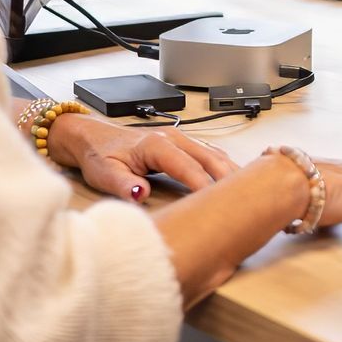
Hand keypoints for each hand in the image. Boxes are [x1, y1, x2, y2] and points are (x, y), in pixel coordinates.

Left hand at [49, 112, 239, 201]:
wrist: (91, 137)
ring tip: (250, 192)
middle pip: (210, 158)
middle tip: (247, 199)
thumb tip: (141, 194)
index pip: (190, 167)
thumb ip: (123, 184)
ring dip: (231, 171)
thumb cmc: (99, 155)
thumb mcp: (104, 173)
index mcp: (157, 144)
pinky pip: (210, 153)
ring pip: (214, 154)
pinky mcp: (182, 144)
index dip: (206, 186)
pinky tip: (235, 179)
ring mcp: (180, 139)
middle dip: (229, 178)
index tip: (221, 204)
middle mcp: (173, 138)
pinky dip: (225, 166)